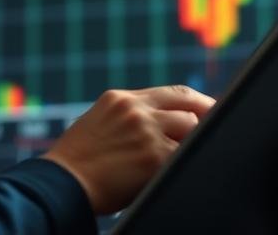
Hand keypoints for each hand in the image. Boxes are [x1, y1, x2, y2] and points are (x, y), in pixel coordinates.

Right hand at [41, 85, 214, 213]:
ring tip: (189, 155)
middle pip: (187, 105)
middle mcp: (135, 109)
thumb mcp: (99, 124)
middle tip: (217, 129)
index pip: (172, 92)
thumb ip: (129, 118)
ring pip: (189, 127)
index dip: (197, 101)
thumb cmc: (77, 164)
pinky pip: (183, 154)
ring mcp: (146, 130)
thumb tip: (164, 124)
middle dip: (204, 117)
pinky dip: (186, 161)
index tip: (210, 109)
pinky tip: (183, 167)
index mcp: (121, 99)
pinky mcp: (154, 156)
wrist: (60, 184)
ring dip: (190, 142)